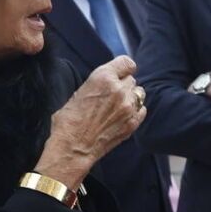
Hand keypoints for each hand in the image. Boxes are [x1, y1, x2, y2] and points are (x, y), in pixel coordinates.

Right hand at [37, 56, 143, 187]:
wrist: (73, 148)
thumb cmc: (68, 122)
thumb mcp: (79, 92)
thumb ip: (98, 84)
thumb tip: (106, 83)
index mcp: (103, 78)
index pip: (127, 63)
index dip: (123, 68)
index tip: (120, 73)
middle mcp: (119, 90)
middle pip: (131, 79)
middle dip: (123, 84)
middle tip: (112, 95)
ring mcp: (128, 107)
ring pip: (139, 94)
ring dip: (130, 97)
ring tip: (117, 106)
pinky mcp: (133, 123)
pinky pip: (142, 110)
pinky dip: (135, 111)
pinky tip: (123, 116)